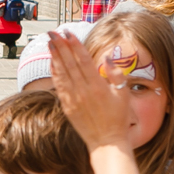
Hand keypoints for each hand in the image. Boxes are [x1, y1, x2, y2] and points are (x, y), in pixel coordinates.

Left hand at [50, 32, 134, 150]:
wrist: (106, 141)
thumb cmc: (118, 118)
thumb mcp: (123, 94)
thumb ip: (116, 74)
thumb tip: (107, 57)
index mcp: (97, 86)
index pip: (83, 59)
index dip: (74, 45)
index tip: (68, 32)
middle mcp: (83, 91)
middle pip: (69, 63)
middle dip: (60, 45)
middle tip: (53, 32)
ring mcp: (73, 99)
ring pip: (62, 73)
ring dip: (55, 56)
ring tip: (50, 42)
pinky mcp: (67, 106)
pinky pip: (59, 86)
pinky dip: (54, 73)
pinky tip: (52, 63)